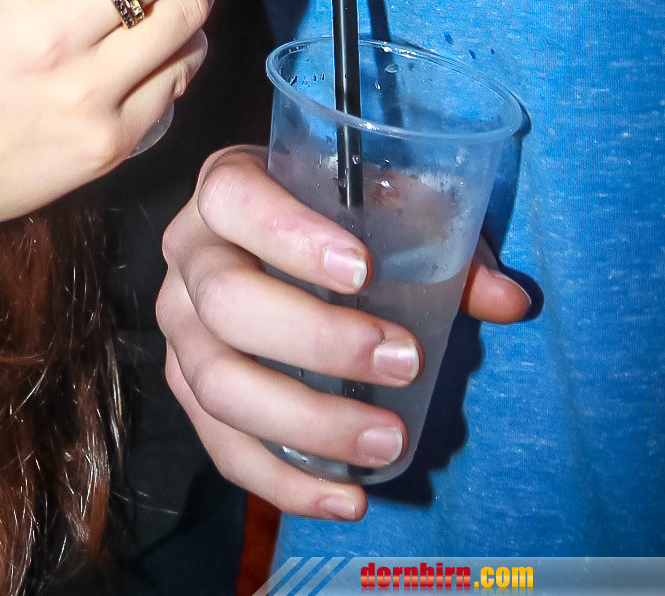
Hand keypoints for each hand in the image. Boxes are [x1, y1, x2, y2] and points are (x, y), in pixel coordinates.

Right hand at [157, 146, 528, 520]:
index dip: (288, 234)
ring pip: (215, 382)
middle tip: (402, 361)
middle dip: (316, 339)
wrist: (267, 242)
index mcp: (226, 188)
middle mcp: (188, 254)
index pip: (234, 200)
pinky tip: (347, 498)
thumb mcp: (382, 208)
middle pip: (225, 301)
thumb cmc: (332, 218)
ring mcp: (178, 327)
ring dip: (305, 421)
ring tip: (385, 440)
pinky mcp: (185, 389)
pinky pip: (220, 447)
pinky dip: (283, 481)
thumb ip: (441, 245)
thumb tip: (508, 300)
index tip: (362, 270)